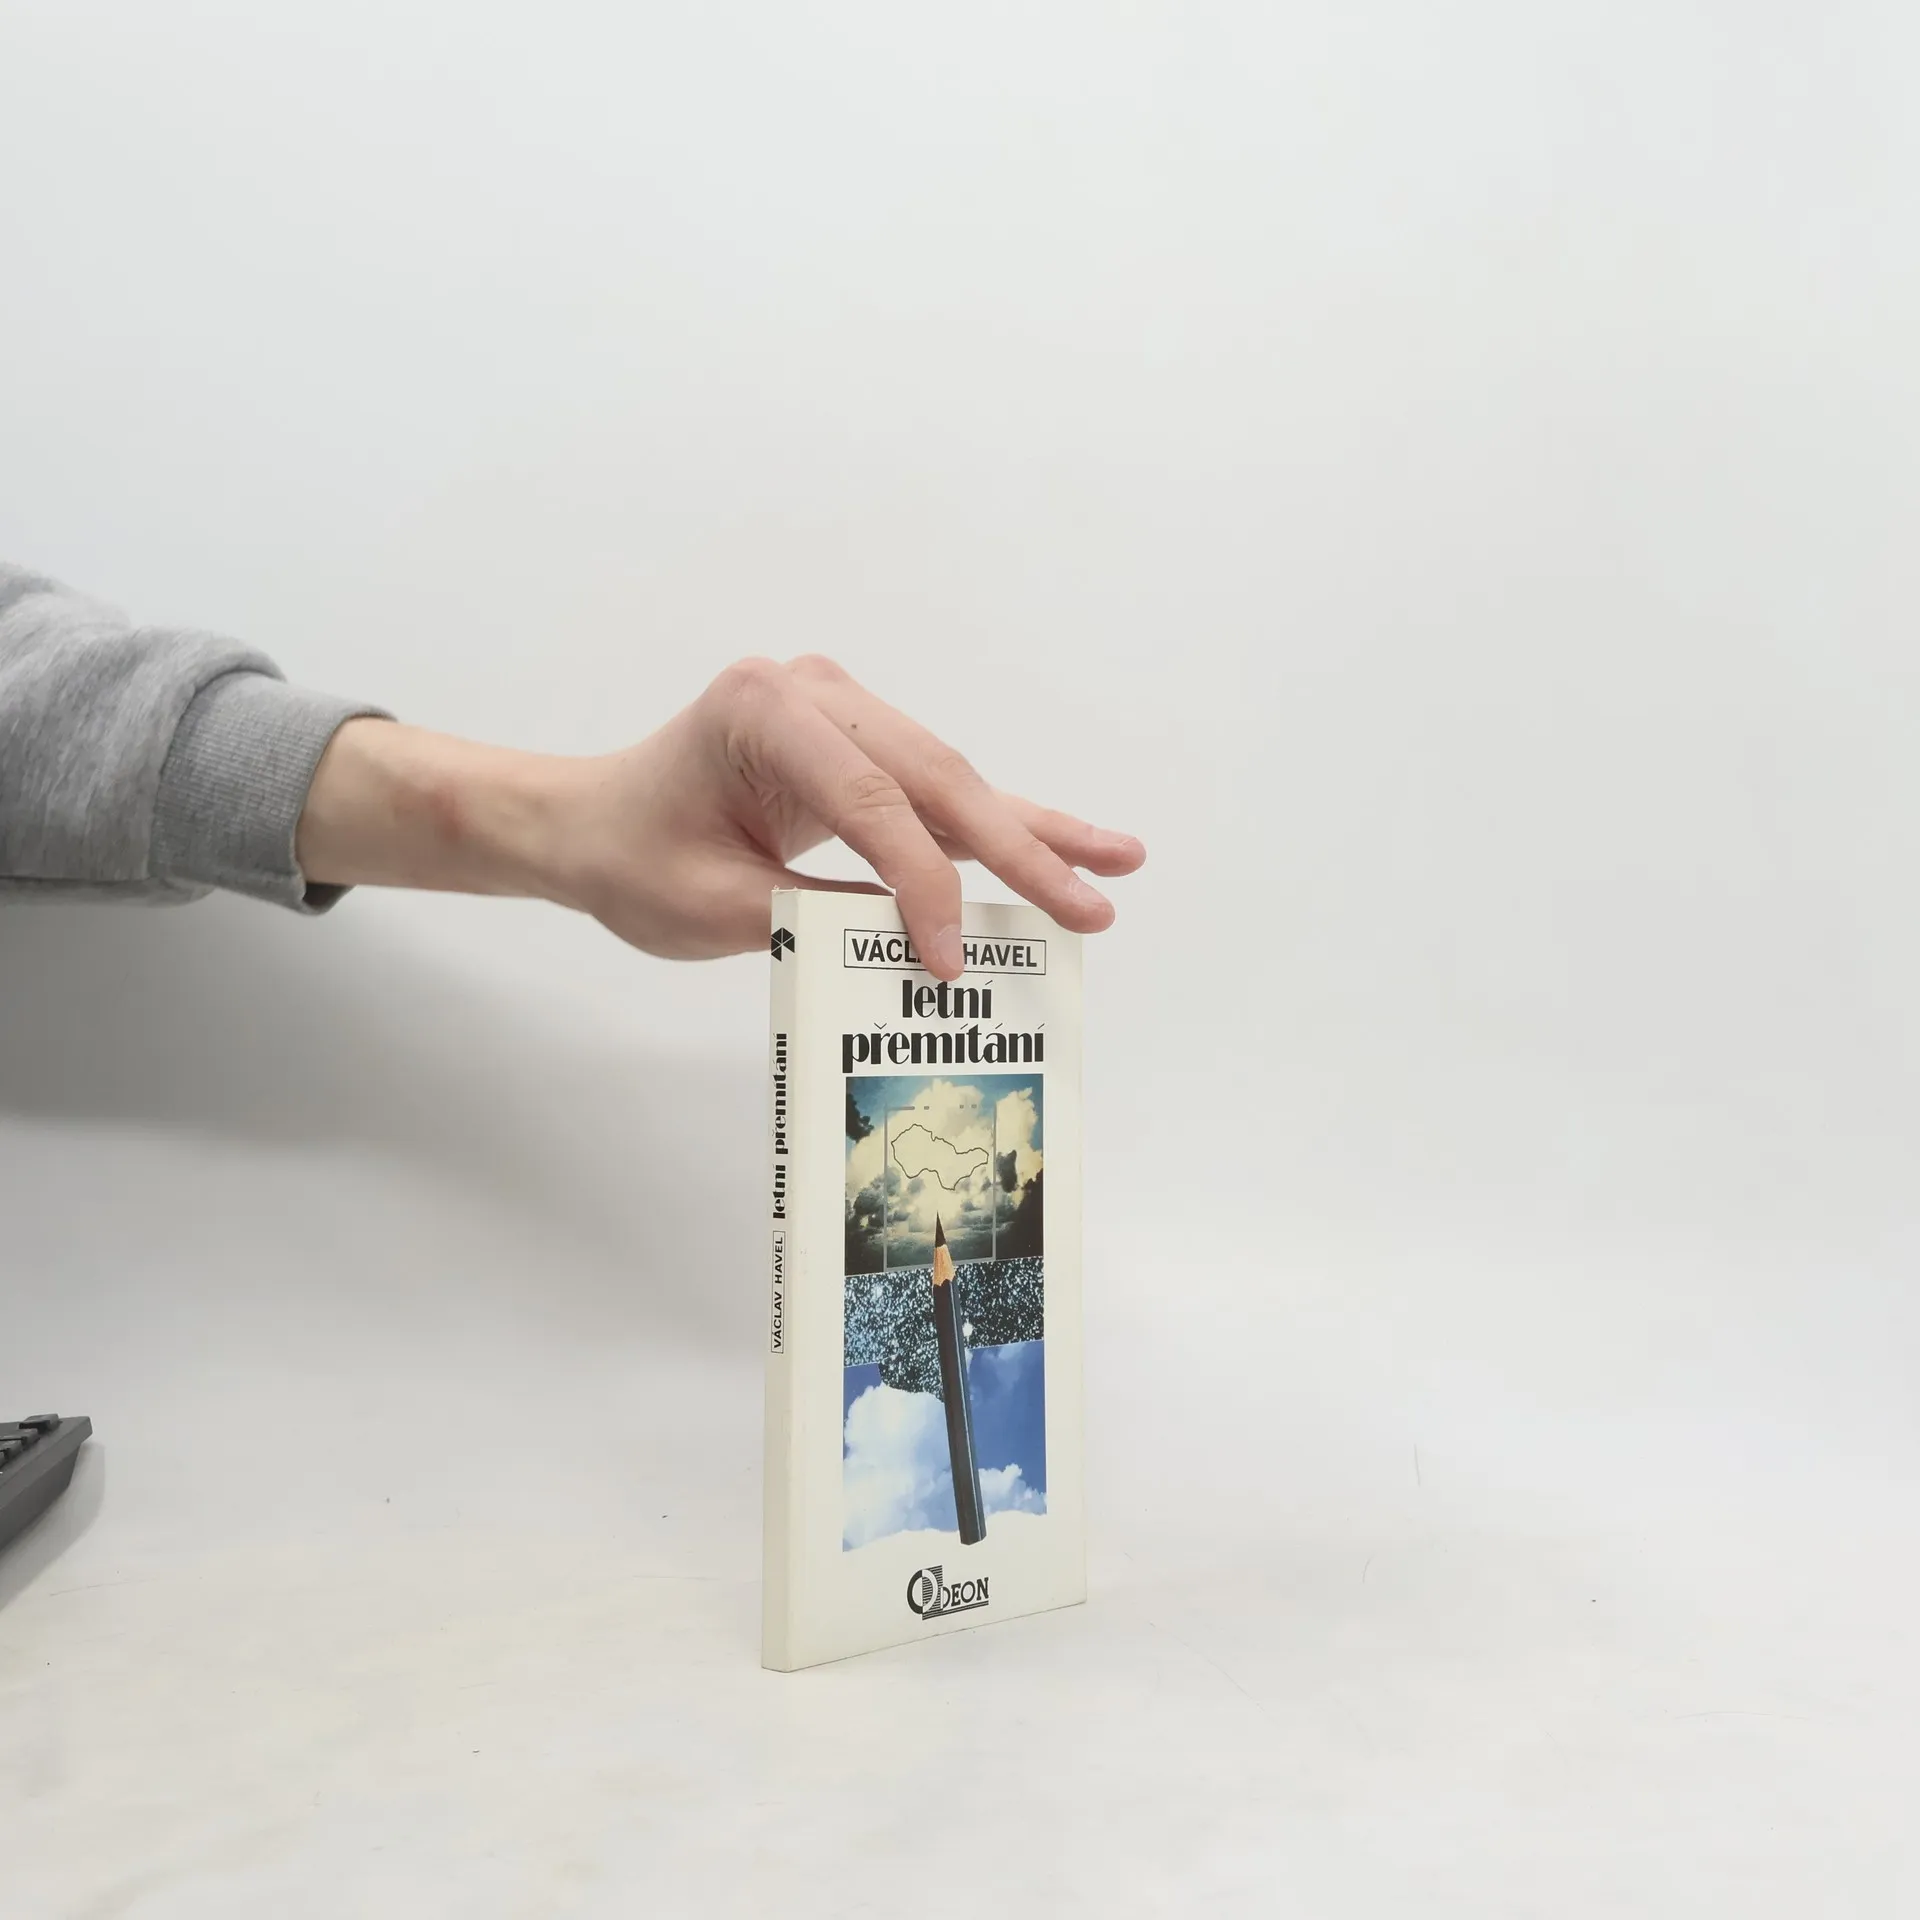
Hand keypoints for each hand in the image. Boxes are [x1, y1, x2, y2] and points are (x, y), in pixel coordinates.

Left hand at [296, 655, 1143, 978]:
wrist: (592, 822)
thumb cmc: (634, 859)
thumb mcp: (712, 904)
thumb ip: (817, 918)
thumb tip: (922, 948)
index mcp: (763, 711)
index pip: (871, 803)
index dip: (922, 888)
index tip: (948, 963)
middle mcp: (813, 692)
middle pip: (935, 779)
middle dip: (1019, 851)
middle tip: (1094, 905)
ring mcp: (844, 712)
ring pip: (952, 781)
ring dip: (1031, 833)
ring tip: (1116, 865)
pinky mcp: (861, 745)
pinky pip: (937, 791)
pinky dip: (999, 825)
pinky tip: (1072, 842)